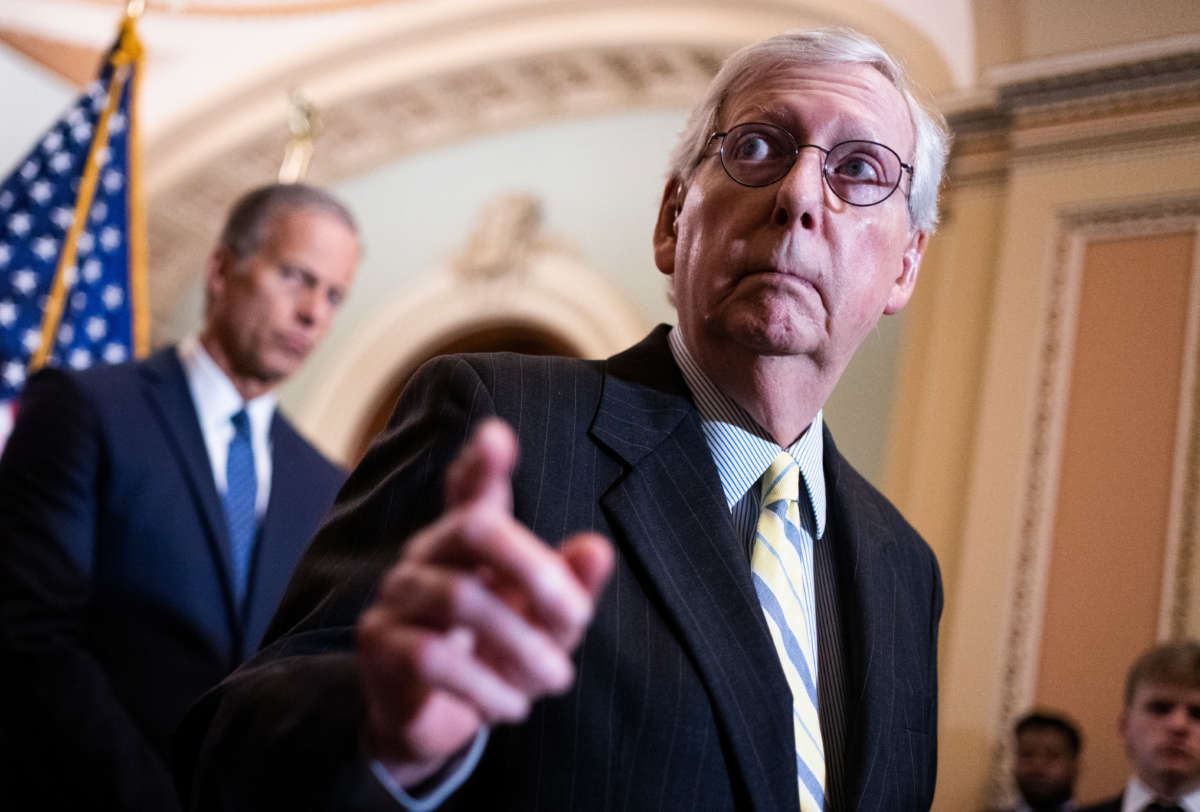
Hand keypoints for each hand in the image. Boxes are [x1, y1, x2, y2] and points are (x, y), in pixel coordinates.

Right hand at [356, 418, 612, 787]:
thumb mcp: (546, 625)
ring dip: (521, 645)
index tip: (498, 437)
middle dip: (536, 570)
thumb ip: (571, 587)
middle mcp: (428, 554)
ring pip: (460, 597)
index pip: (471, 488)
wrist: (437, 723)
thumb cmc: (496, 655)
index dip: (482, 463)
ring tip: (555, 678)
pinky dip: (486, 685)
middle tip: (576, 618)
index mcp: (469, 538)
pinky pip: (433, 657)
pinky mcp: (379, 645)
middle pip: (475, 527)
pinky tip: (512, 705)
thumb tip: (597, 548)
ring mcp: (398, 597)